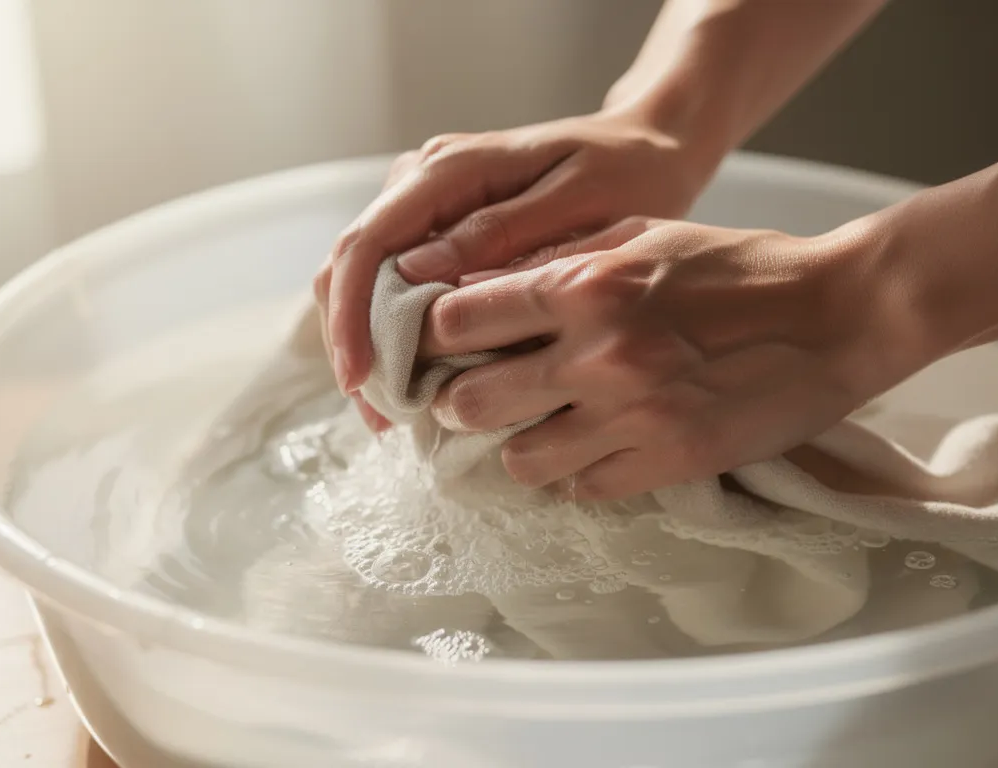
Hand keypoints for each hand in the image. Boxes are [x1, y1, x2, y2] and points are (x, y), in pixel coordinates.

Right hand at [314, 109, 726, 398]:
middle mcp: (422, 178)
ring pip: (364, 276)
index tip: (361, 379)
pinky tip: (416, 379)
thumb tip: (414, 273)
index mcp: (449, 168)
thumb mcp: (576, 204)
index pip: (367, 241)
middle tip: (380, 416)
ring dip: (369, 342)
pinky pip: (394, 279)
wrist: (647, 146)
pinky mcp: (438, 225)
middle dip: (352, 341)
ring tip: (393, 412)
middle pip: (350, 263)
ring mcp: (426, 201)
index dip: (351, 315)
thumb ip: (496, 232)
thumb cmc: (625, 174)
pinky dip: (395, 331)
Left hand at [418, 216, 918, 499]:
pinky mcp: (668, 462)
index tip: (439, 344)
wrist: (837, 314)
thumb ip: (561, 259)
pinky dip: (575, 475)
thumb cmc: (741, 265)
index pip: (459, 319)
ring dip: (517, 446)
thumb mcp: (645, 236)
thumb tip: (483, 283)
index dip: (435, 334)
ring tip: (536, 430)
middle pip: (471, 401)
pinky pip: (583, 489)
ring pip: (520, 461)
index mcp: (586, 286)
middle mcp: (598, 355)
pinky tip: (589, 452)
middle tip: (469, 398)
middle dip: (459, 401)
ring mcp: (632, 417)